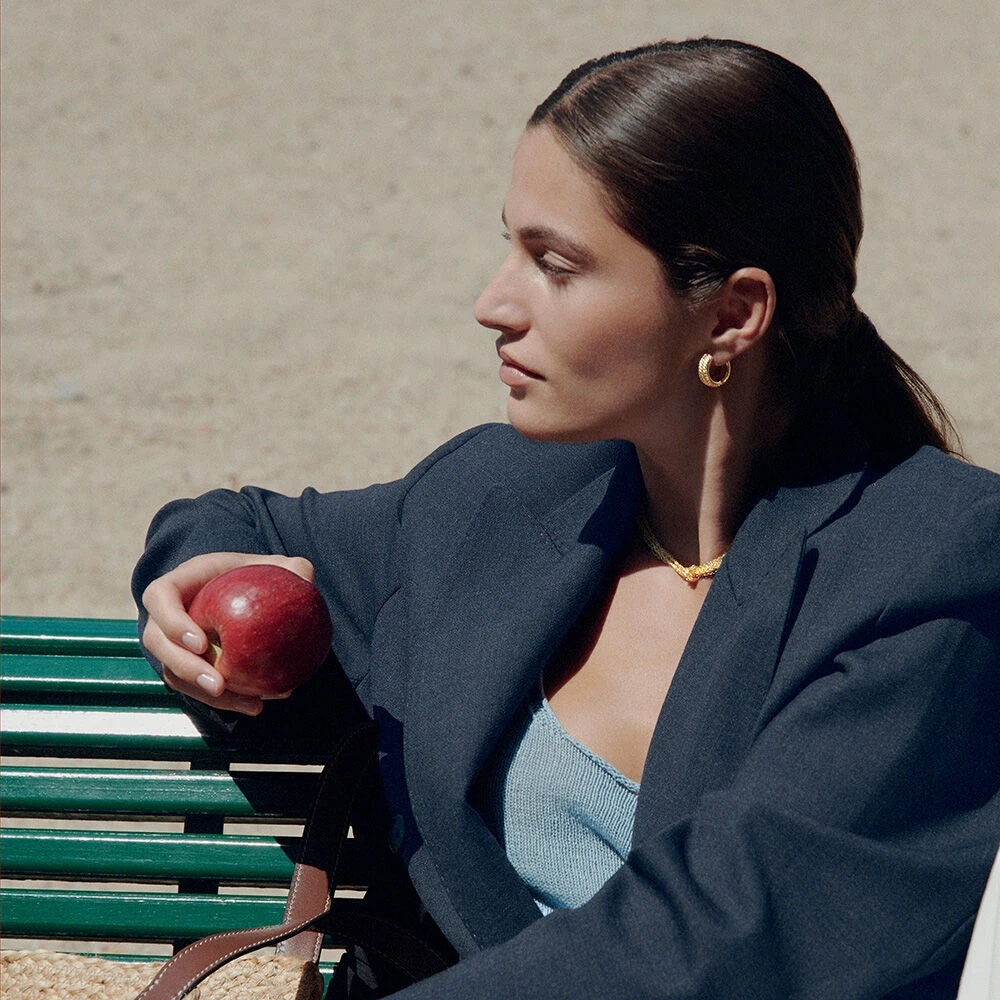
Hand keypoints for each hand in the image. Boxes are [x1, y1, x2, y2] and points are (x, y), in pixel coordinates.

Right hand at [141, 552, 316, 714]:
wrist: (250, 596)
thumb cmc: (258, 576)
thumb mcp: (278, 566)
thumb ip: (292, 569)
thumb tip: (306, 578)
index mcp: (183, 581)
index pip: (160, 597)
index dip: (172, 621)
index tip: (201, 643)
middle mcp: (170, 613)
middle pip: (157, 643)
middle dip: (185, 668)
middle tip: (218, 685)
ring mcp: (174, 641)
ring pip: (174, 672)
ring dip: (204, 693)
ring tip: (246, 702)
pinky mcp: (188, 665)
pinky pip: (196, 687)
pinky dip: (225, 700)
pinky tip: (256, 704)